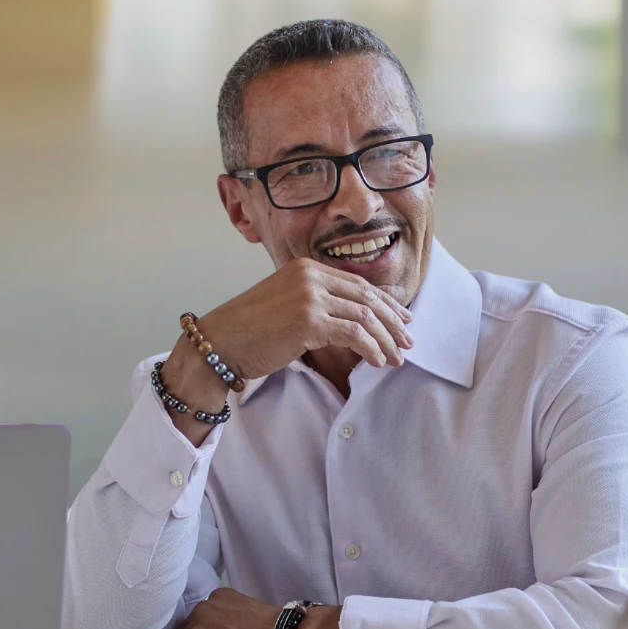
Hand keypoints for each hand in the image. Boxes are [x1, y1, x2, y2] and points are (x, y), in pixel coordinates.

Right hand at [184, 257, 414, 385]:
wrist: (220, 343)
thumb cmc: (249, 331)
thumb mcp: (285, 304)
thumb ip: (315, 302)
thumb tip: (351, 320)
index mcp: (305, 267)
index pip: (356, 283)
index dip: (383, 303)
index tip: (401, 320)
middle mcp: (310, 276)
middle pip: (365, 296)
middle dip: (392, 321)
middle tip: (408, 341)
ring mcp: (310, 296)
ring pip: (364, 316)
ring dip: (385, 339)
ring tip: (397, 357)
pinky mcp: (309, 320)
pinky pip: (353, 333)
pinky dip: (370, 348)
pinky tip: (377, 361)